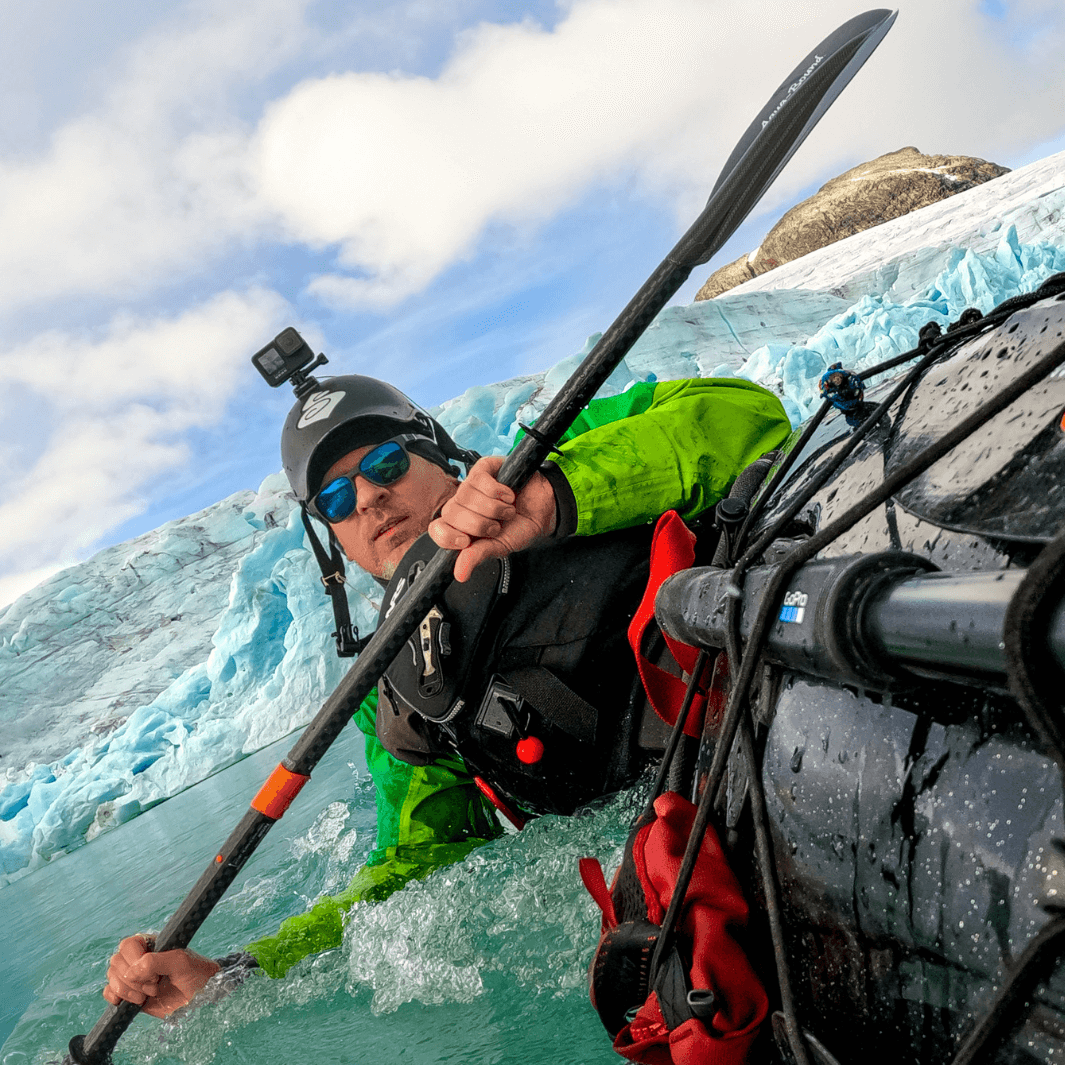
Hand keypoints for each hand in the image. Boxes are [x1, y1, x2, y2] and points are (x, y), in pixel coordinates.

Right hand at [102, 935, 220, 1018]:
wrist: (201, 998)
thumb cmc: (195, 974)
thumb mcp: (180, 962)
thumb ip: (155, 962)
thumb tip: (130, 972)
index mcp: (151, 945)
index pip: (127, 945)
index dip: (134, 960)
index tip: (153, 975)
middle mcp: (139, 958)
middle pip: (117, 962)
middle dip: (133, 979)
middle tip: (154, 986)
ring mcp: (134, 977)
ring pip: (112, 977)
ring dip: (127, 990)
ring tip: (148, 995)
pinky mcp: (130, 994)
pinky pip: (109, 992)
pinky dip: (115, 997)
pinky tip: (131, 1001)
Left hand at [429, 456, 556, 581]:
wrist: (545, 509)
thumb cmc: (520, 526)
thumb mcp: (500, 547)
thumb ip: (478, 556)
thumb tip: (460, 574)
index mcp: (461, 526)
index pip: (437, 529)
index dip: (447, 536)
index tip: (465, 541)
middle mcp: (462, 504)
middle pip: (451, 513)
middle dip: (479, 524)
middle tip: (496, 527)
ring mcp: (471, 484)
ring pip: (466, 496)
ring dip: (494, 508)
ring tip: (507, 511)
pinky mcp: (483, 468)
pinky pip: (479, 479)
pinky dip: (498, 492)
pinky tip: (508, 495)